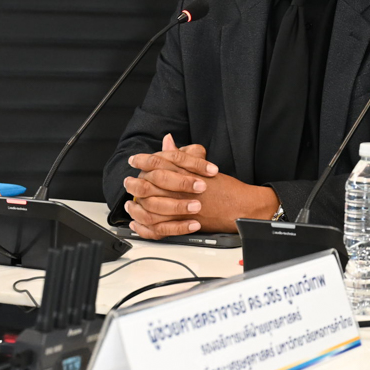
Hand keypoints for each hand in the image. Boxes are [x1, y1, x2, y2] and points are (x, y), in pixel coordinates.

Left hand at [124, 135, 277, 236]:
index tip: (135, 160)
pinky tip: (138, 223)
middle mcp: (181, 189)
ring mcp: (181, 207)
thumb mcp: (202, 166)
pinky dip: (145, 227)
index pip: (159, 162)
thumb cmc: (224, 187)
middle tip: (129, 182)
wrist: (240, 206)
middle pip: (150, 184)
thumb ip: (181, 155)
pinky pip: (157, 228)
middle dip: (136, 183)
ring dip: (137, 206)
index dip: (144, 160)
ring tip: (130, 204)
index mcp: (186, 172)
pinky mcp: (182, 224)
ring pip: (150, 207)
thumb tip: (167, 141)